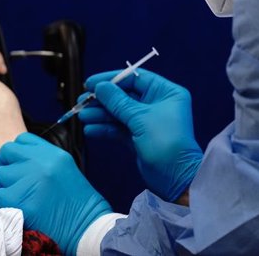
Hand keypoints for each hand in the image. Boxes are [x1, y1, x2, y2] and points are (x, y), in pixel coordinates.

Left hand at [0, 132, 111, 254]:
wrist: (86, 227)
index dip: (16, 152)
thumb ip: (41, 159)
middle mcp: (40, 163)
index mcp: (52, 154)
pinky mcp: (20, 201)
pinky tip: (18, 207)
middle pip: (7, 152)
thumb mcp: (63, 168)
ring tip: (19, 196)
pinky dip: (4, 202)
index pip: (21, 140)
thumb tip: (16, 159)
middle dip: (6, 165)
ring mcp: (29, 181)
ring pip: (0, 175)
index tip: (17, 164)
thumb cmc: (76, 201)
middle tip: (12, 181)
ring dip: (5, 185)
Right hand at [79, 68, 201, 201]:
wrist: (175, 179)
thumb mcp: (140, 118)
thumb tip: (100, 86)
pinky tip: (90, 130)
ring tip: (83, 117)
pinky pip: (118, 128)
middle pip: (123, 95)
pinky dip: (104, 128)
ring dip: (99, 114)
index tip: (91, 83)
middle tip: (83, 101)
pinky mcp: (138, 137)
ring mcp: (146, 121)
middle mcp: (156, 104)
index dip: (111, 79)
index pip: (134, 79)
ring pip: (118, 112)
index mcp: (165, 93)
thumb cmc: (166, 143)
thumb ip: (117, 101)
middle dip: (102, 100)